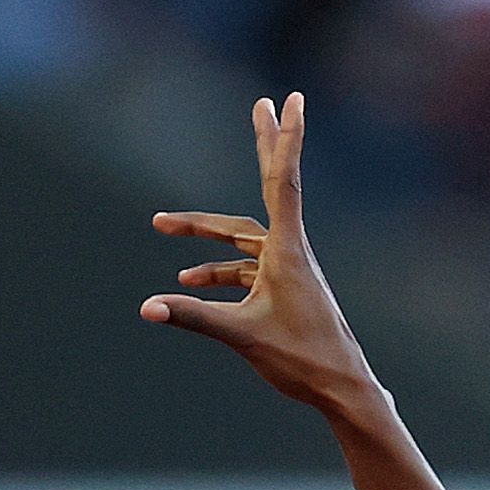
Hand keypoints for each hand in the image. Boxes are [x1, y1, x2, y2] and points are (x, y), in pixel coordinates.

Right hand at [139, 92, 382, 417]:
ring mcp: (288, 269)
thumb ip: (193, 317)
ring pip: (244, 238)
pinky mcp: (284, 290)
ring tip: (163, 225)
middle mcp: (291, 251)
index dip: (283, 138)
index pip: (282, 181)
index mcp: (287, 251)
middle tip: (263, 104)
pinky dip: (219, 270)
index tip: (288, 100)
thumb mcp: (241, 336)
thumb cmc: (301, 360)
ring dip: (207, 233)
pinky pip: (246, 269)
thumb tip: (147, 307)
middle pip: (273, 186)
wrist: (342, 389)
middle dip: (265, 145)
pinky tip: (188, 282)